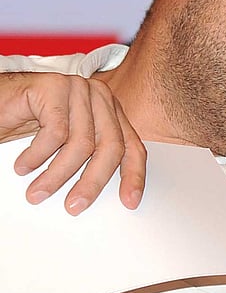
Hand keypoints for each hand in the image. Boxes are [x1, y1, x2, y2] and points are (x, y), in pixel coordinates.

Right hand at [0, 72, 146, 214]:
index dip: (134, 175)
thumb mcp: (67, 144)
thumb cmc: (28, 121)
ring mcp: (78, 89)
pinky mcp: (54, 87)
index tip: (129, 201)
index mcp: (109, 111)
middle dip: (93, 182)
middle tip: (75, 205)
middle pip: (111, 146)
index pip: (132, 146)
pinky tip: (25, 165)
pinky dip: (38, 155)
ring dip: (57, 175)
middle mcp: (99, 97)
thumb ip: (91, 157)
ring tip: (38, 192)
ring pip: (82, 143)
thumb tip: (102, 190)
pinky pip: (55, 132)